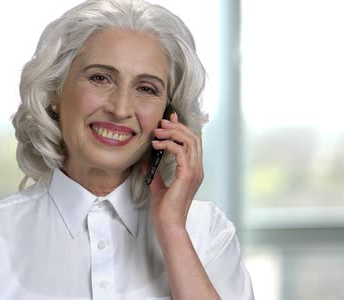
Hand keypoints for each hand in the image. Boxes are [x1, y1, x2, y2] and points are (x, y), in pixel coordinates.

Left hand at [145, 111, 203, 230]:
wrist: (168, 224)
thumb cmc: (164, 210)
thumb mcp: (158, 186)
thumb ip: (155, 172)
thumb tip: (146, 161)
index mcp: (193, 170)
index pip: (192, 142)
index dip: (182, 128)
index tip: (169, 119)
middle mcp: (197, 169)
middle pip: (193, 137)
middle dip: (177, 126)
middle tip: (161, 123)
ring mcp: (194, 172)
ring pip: (189, 141)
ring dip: (172, 132)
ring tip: (157, 132)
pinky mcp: (187, 175)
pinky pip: (180, 151)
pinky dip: (167, 144)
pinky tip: (155, 145)